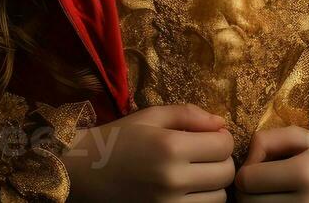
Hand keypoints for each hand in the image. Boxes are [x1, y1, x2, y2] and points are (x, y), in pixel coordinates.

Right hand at [62, 102, 234, 201]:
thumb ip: (188, 115)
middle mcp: (172, 179)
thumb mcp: (150, 117)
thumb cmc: (116, 140)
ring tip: (194, 175)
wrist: (82, 173)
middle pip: (226, 174)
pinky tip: (185, 190)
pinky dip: (199, 201)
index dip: (221, 138)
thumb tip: (221, 122)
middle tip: (205, 155)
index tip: (210, 136)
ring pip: (218, 199)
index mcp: (170, 147)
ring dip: (212, 185)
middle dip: (221, 161)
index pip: (223, 145)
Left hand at [233, 127, 308, 201]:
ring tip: (273, 192)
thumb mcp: (308, 138)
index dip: (247, 169)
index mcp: (305, 173)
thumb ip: (270, 139)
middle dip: (248, 190)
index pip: (247, 180)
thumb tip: (247, 159)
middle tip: (263, 181)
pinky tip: (281, 202)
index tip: (260, 165)